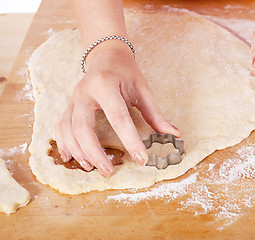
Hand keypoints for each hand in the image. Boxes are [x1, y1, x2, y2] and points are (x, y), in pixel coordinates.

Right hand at [55, 42, 180, 176]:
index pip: (118, 117)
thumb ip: (155, 113)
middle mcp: (85, 91)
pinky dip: (64, 144)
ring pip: (67, 129)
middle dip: (94, 152)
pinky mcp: (68, 105)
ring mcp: (73, 99)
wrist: (106, 55)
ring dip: (78, 152)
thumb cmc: (126, 72)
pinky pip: (60, 127)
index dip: (130, 140)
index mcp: (106, 84)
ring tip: (92, 168)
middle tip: (108, 171)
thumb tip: (174, 134)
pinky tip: (72, 158)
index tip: (141, 159)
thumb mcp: (142, 88)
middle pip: (83, 126)